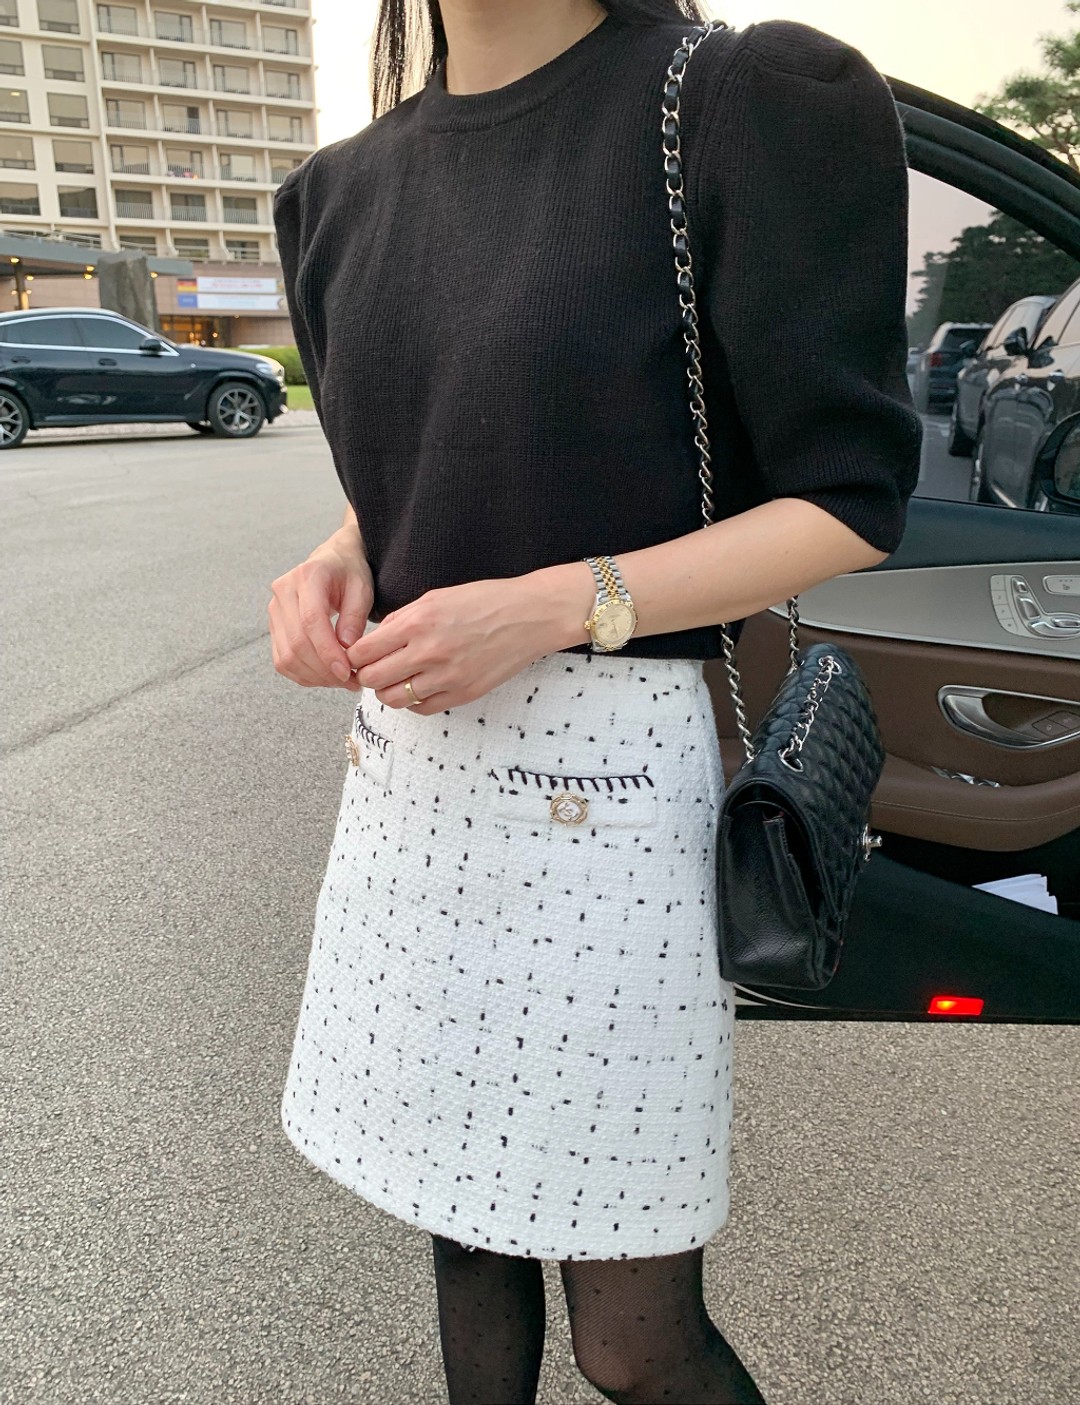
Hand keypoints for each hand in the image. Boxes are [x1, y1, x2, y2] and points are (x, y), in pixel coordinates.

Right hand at [268, 527, 374, 689]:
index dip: (327, 652)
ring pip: (286, 656)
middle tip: (350, 681)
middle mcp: (284, 592)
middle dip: (324, 670)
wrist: (334, 562)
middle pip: (296, 643)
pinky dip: (303, 675)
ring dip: (314, 676)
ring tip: (341, 681)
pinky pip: (282, 660)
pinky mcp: (274, 627)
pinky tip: (325, 677)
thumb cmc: (349, 573)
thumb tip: (346, 648)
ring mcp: (274, 610)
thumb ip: (355, 617)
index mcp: (308, 576)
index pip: (311, 621)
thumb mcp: (362, 589)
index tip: (346, 672)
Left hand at [343, 569, 590, 713]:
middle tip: (373, 670)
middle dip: (366, 675)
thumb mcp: (436, 597)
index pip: (363, 652)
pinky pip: (422, 708)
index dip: (354, 656)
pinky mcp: (463, 693)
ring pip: (392, 699)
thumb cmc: (485, 601)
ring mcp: (447, 676)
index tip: (358, 656)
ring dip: (387, 691)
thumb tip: (376, 639)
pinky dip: (412, 702)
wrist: (529, 616)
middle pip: (372, 679)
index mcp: (417, 622)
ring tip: (395, 680)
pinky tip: (418, 688)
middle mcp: (428, 651)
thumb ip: (403, 619)